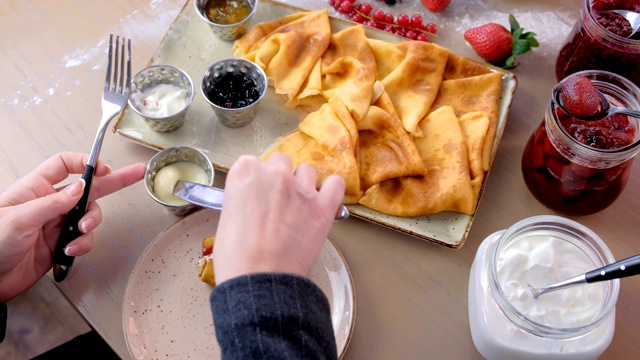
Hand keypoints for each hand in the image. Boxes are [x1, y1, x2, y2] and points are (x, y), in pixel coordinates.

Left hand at [0, 152, 144, 301]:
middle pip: (88, 188)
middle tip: (136, 174)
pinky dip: (81, 246)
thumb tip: (81, 188)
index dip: (86, 163)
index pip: (65, 165)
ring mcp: (56, 225)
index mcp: (34, 189)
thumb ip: (52, 202)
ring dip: (90, 225)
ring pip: (89, 217)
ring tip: (80, 234)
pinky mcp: (60, 245)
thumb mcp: (19, 219)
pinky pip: (82, 241)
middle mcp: (49, 204)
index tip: (104, 168)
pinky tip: (68, 252)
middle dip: (114, 182)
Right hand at [213, 153, 345, 283]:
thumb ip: (243, 199)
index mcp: (245, 172)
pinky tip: (323, 202)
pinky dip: (330, 191)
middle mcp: (275, 173)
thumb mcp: (227, 218)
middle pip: (280, 162)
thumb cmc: (236, 258)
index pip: (252, 163)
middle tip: (276, 203)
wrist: (261, 281)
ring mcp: (302, 188)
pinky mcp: (324, 206)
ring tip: (298, 207)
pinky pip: (335, 185)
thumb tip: (256, 203)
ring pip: (307, 172)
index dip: (255, 182)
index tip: (256, 197)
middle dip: (279, 178)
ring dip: (303, 184)